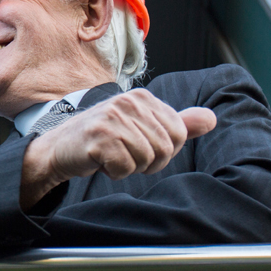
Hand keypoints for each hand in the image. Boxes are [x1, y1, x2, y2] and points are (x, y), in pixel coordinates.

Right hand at [19, 89, 217, 208]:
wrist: (59, 149)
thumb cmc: (102, 139)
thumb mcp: (142, 127)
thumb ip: (178, 123)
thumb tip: (211, 118)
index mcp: (143, 97)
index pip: (178, 134)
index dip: (164, 150)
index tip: (140, 147)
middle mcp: (128, 102)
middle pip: (165, 148)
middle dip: (148, 162)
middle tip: (124, 155)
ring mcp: (113, 118)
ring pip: (146, 159)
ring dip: (130, 167)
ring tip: (111, 156)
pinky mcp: (99, 137)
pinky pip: (126, 167)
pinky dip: (114, 172)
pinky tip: (100, 161)